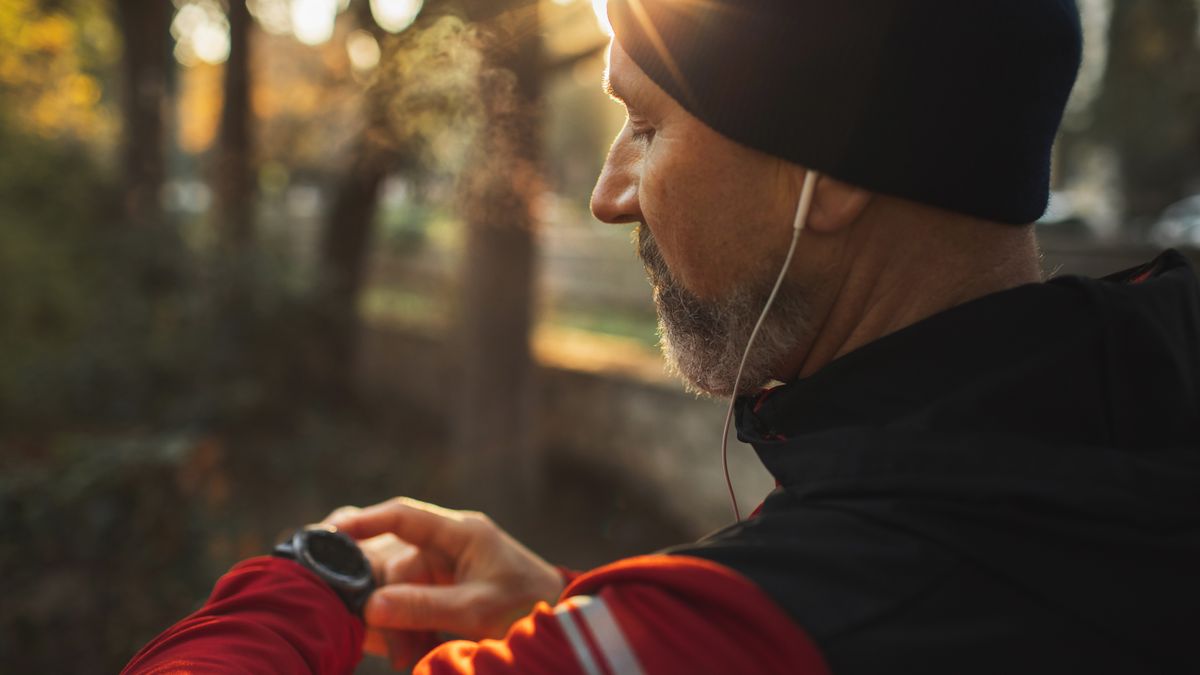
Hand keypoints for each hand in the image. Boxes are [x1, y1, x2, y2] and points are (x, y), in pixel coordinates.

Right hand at [325, 498, 564, 669]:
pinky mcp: (434, 597)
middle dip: (382, 605)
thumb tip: (371, 606)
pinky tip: (406, 653)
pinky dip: (400, 634)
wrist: (558, 629)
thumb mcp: (478, 610)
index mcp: (460, 533)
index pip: (403, 516)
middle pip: (389, 565)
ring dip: (392, 626)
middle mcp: (443, 547)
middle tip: (388, 645)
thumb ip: (426, 606)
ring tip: (406, 655)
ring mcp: (437, 572)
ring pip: (391, 593)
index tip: (331, 534)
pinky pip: (401, 610)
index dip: (365, 521)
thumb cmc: (528, 607)